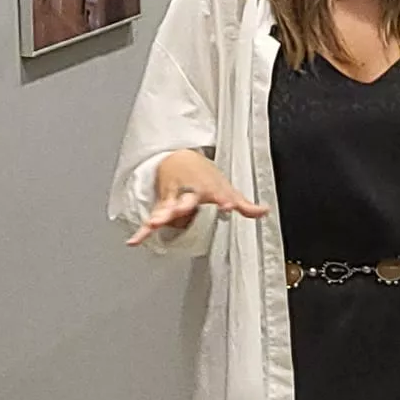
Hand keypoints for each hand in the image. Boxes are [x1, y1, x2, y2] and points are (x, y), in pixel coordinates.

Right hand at [126, 149, 267, 246]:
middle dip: (184, 205)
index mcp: (208, 188)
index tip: (229, 205)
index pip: (218, 194)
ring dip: (160, 215)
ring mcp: (174, 199)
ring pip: (166, 208)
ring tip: (153, 223)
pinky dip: (142, 230)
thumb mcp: (226, 187)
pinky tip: (135, 241)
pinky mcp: (162, 205)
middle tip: (183, 209)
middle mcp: (189, 193)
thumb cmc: (204, 176)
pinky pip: (151, 218)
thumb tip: (264, 212)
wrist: (178, 157)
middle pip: (187, 200)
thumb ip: (244, 204)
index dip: (224, 200)